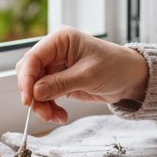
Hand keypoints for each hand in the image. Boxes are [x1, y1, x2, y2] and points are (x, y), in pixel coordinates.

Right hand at [16, 26, 148, 122]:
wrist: (130, 78)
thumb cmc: (115, 67)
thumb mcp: (88, 75)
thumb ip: (60, 83)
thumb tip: (35, 92)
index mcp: (60, 40)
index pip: (33, 58)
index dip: (26, 79)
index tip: (28, 100)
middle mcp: (54, 51)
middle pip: (30, 73)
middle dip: (34, 95)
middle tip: (44, 113)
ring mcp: (56, 66)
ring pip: (35, 87)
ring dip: (41, 105)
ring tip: (55, 116)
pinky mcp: (59, 81)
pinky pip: (44, 95)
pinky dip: (49, 107)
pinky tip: (60, 115)